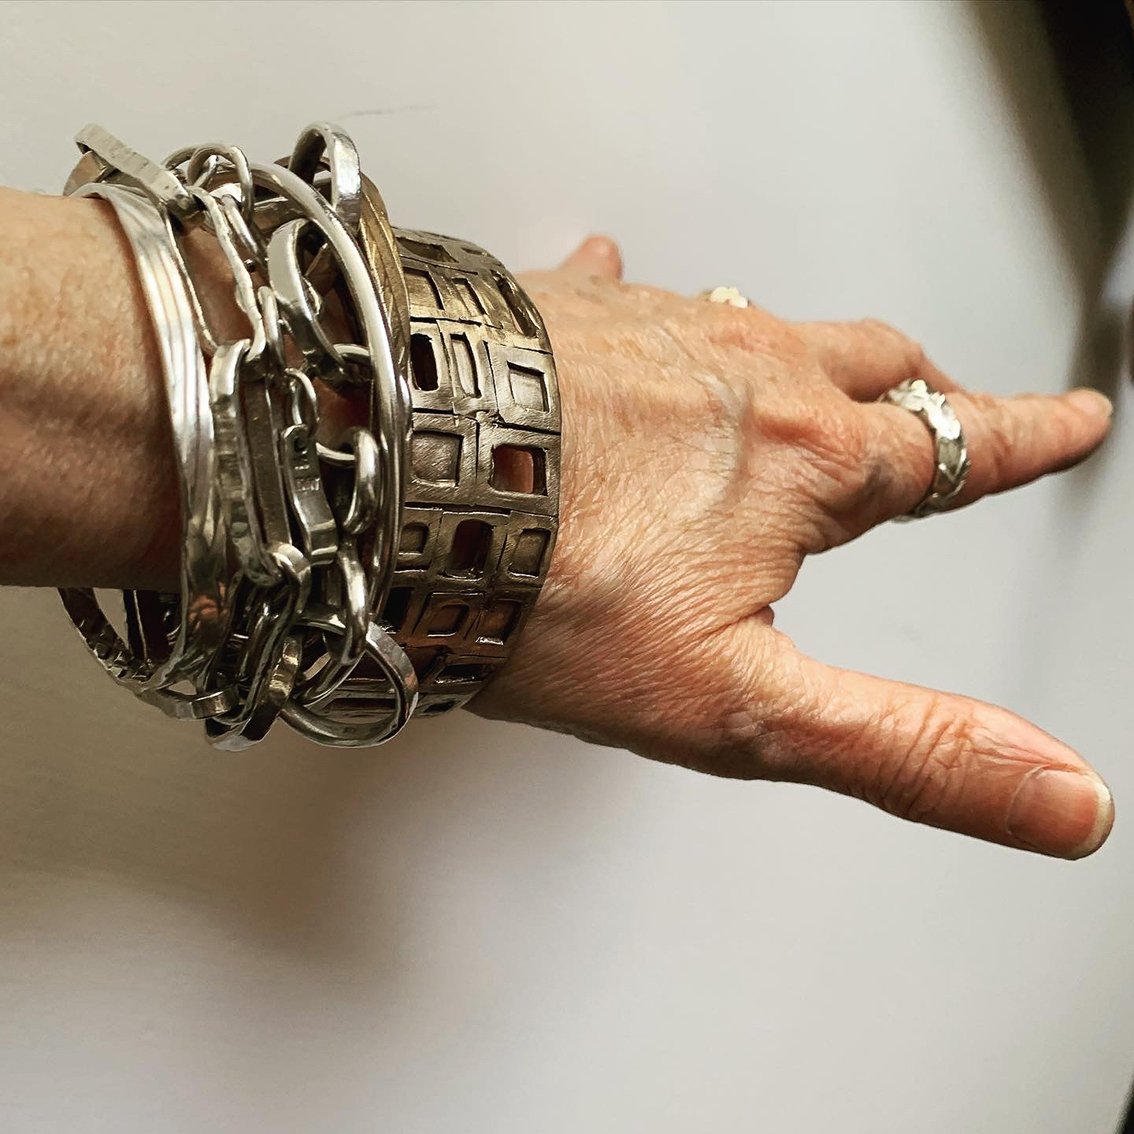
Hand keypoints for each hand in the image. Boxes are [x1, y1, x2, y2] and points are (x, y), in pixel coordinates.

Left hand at [473, 237, 1114, 859]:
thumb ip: (906, 748)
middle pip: (875, 366)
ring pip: (762, 320)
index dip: (1026, 438)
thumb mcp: (741, 705)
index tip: (1070, 419)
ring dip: (806, 346)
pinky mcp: (561, 310)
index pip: (957, 447)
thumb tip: (1059, 794)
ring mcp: (649, 327)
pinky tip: (624, 279)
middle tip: (956, 400)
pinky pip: (621, 286)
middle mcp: (742, 369)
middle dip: (928, 389)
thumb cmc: (545, 592)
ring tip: (817, 362)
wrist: (382, 489)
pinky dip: (644, 295)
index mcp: (807, 461)